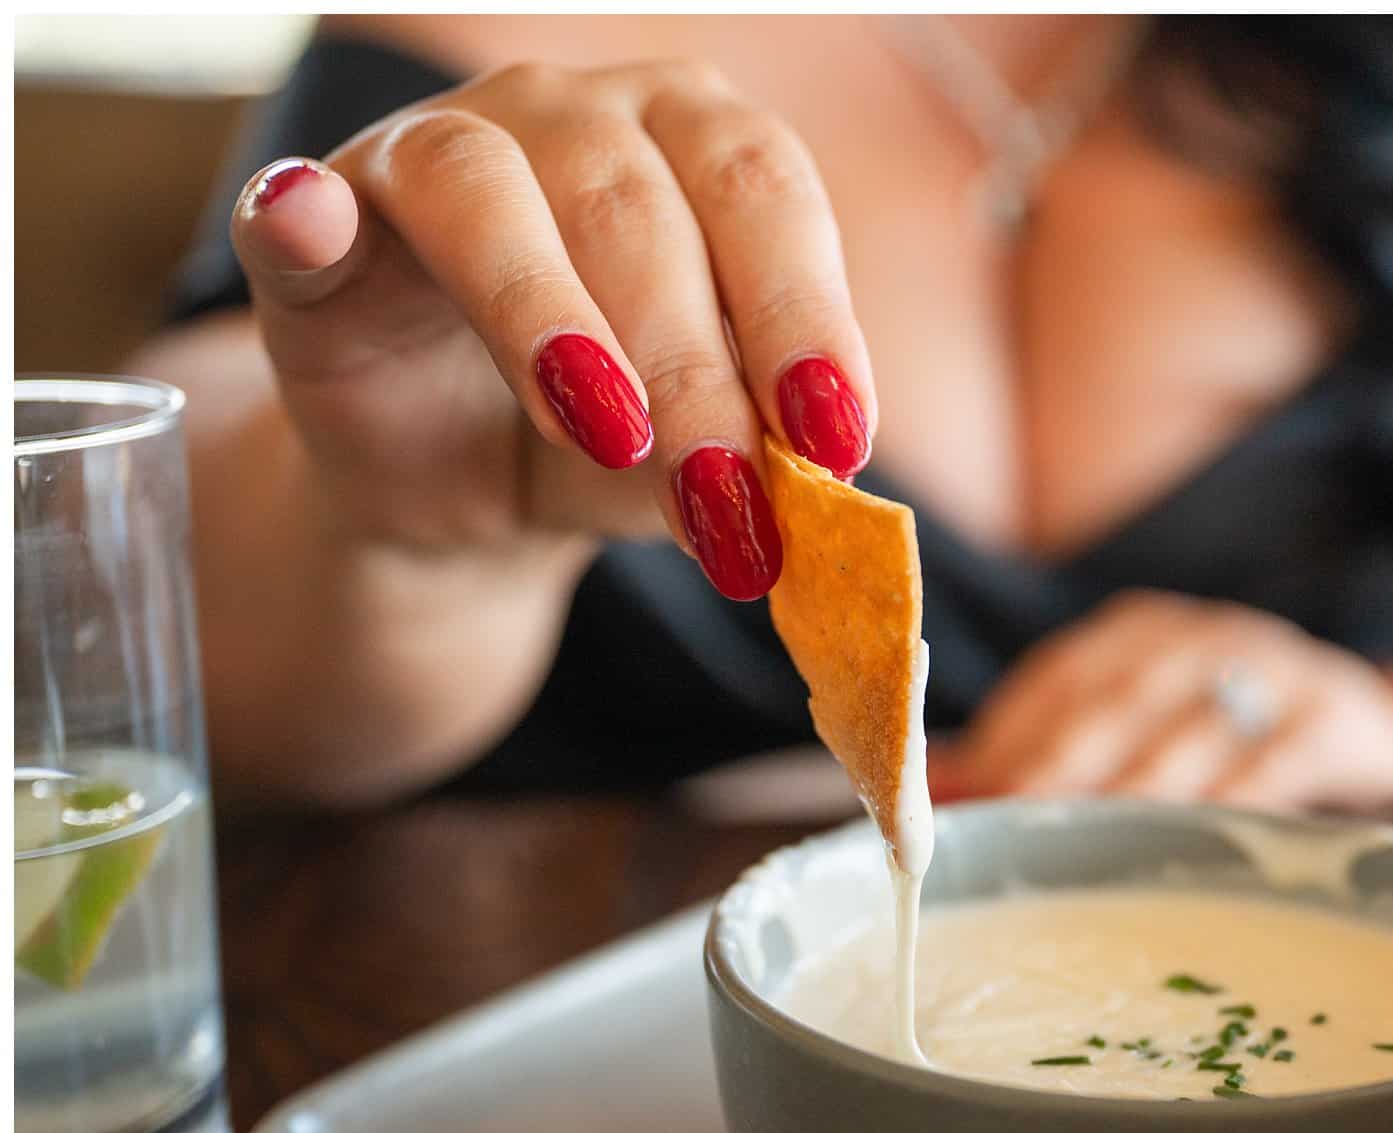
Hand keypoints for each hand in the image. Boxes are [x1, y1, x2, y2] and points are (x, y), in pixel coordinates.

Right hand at [228, 60, 876, 599]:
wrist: (462, 480)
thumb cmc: (609, 440)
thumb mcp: (690, 461)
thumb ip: (742, 463)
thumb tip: (800, 503)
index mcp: (695, 146)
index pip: (762, 196)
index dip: (804, 313)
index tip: (837, 435)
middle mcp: (574, 118)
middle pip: (639, 209)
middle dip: (691, 362)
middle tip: (725, 489)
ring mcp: (437, 151)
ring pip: (488, 191)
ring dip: (548, 315)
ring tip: (605, 433)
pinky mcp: (319, 219)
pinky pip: (302, 205)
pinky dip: (304, 215)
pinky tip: (311, 227)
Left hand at [935, 591, 1392, 811]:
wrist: (1360, 716)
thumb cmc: (1216, 731)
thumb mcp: (1133, 721)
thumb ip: (1040, 747)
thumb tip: (936, 788)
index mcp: (1133, 631)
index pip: (1058, 674)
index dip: (1011, 732)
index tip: (969, 796)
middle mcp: (1194, 635)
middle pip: (1115, 698)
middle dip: (1058, 764)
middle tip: (1014, 823)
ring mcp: (1266, 665)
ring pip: (1188, 731)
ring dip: (1135, 790)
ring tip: (1087, 845)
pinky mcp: (1328, 711)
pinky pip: (1271, 761)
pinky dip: (1229, 800)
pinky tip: (1193, 840)